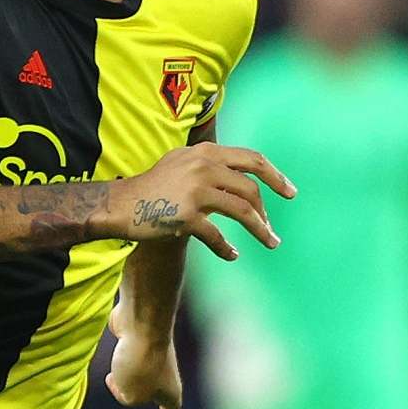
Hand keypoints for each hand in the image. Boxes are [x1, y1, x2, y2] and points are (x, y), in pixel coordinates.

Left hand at [106, 301, 183, 408]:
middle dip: (136, 393)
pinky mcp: (140, 339)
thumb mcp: (132, 395)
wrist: (142, 325)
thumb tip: (124, 382)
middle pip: (152, 390)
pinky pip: (131, 351)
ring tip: (112, 375)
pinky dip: (122, 353)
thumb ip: (129, 399)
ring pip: (142, 370)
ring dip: (126, 374)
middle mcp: (166, 374)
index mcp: (170, 392)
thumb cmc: (140, 363)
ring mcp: (154, 355)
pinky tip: (117, 352)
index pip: (172, 408)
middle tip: (124, 392)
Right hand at [107, 145, 295, 260]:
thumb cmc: (149, 188)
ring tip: (269, 242)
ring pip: (242, 211)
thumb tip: (241, 178)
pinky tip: (232, 255)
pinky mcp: (186, 215)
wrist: (118, 205)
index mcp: (205, 153)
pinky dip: (227, 247)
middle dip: (266, 211)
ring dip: (259, 229)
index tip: (289, 192)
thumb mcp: (180, 163)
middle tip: (272, 228)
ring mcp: (196, 190)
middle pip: (250, 189)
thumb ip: (208, 164)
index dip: (275, 176)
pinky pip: (216, 234)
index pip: (252, 159)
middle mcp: (204, 167)